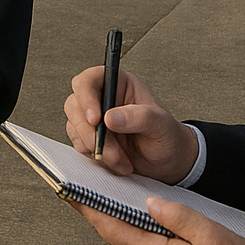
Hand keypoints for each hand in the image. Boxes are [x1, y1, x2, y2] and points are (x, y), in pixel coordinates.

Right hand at [64, 67, 197, 182]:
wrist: (169, 163)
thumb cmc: (167, 136)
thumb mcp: (161, 124)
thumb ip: (139, 117)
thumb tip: (110, 118)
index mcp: (118, 84)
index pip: (89, 80)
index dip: (86, 97)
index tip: (96, 119)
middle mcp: (102, 98)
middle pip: (75, 105)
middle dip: (91, 132)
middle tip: (110, 149)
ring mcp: (94, 119)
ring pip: (75, 127)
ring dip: (96, 148)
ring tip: (122, 160)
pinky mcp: (90, 138)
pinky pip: (79, 145)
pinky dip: (95, 157)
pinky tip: (117, 161)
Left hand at [73, 197, 244, 244]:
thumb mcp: (215, 237)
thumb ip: (183, 219)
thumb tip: (153, 202)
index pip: (113, 227)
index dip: (90, 207)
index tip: (71, 188)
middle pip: (112, 227)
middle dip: (92, 205)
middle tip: (75, 180)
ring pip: (122, 228)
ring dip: (107, 208)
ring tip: (94, 184)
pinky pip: (135, 230)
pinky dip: (125, 213)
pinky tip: (124, 199)